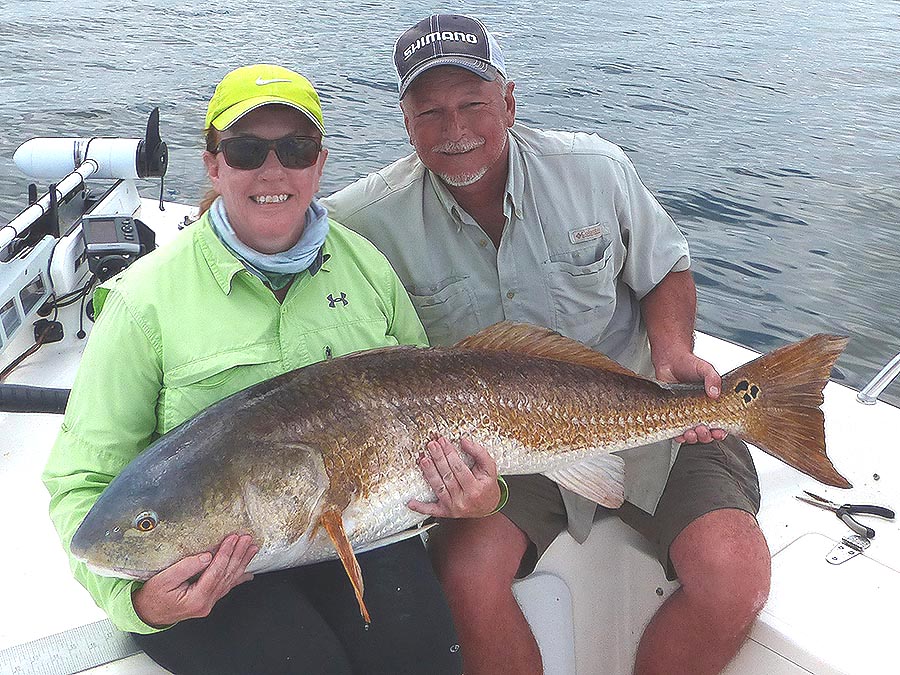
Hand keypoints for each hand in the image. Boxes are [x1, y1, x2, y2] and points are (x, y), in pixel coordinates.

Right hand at [132, 533, 257, 627]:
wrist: (147, 613)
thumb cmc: (153, 596)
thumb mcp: (164, 580)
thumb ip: (186, 567)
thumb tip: (206, 557)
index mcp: (196, 599)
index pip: (216, 572)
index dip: (226, 553)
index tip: (233, 538)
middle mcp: (206, 603)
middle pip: (226, 575)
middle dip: (238, 555)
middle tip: (246, 539)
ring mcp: (208, 603)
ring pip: (229, 580)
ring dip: (241, 563)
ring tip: (251, 549)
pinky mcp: (208, 600)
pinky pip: (226, 587)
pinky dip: (238, 578)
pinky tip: (248, 573)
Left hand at [408, 436, 499, 518]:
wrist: (488, 507)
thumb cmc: (487, 486)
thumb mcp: (490, 468)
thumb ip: (479, 453)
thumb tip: (464, 441)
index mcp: (475, 488)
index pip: (459, 468)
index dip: (450, 454)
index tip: (443, 441)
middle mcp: (464, 500)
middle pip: (447, 476)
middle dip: (438, 459)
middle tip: (431, 445)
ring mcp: (453, 507)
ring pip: (438, 488)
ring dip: (429, 473)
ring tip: (424, 460)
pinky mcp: (446, 513)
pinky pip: (432, 510)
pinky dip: (420, 507)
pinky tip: (411, 502)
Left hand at [655, 352, 727, 444]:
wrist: (670, 360)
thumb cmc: (689, 364)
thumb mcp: (705, 369)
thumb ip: (713, 378)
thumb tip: (714, 392)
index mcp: (713, 404)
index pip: (720, 424)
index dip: (721, 431)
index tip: (719, 431)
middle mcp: (700, 411)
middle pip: (707, 433)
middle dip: (706, 435)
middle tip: (703, 429)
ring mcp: (686, 414)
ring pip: (692, 434)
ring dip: (693, 437)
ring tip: (691, 432)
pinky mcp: (673, 414)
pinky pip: (676, 431)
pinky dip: (678, 435)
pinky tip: (680, 433)